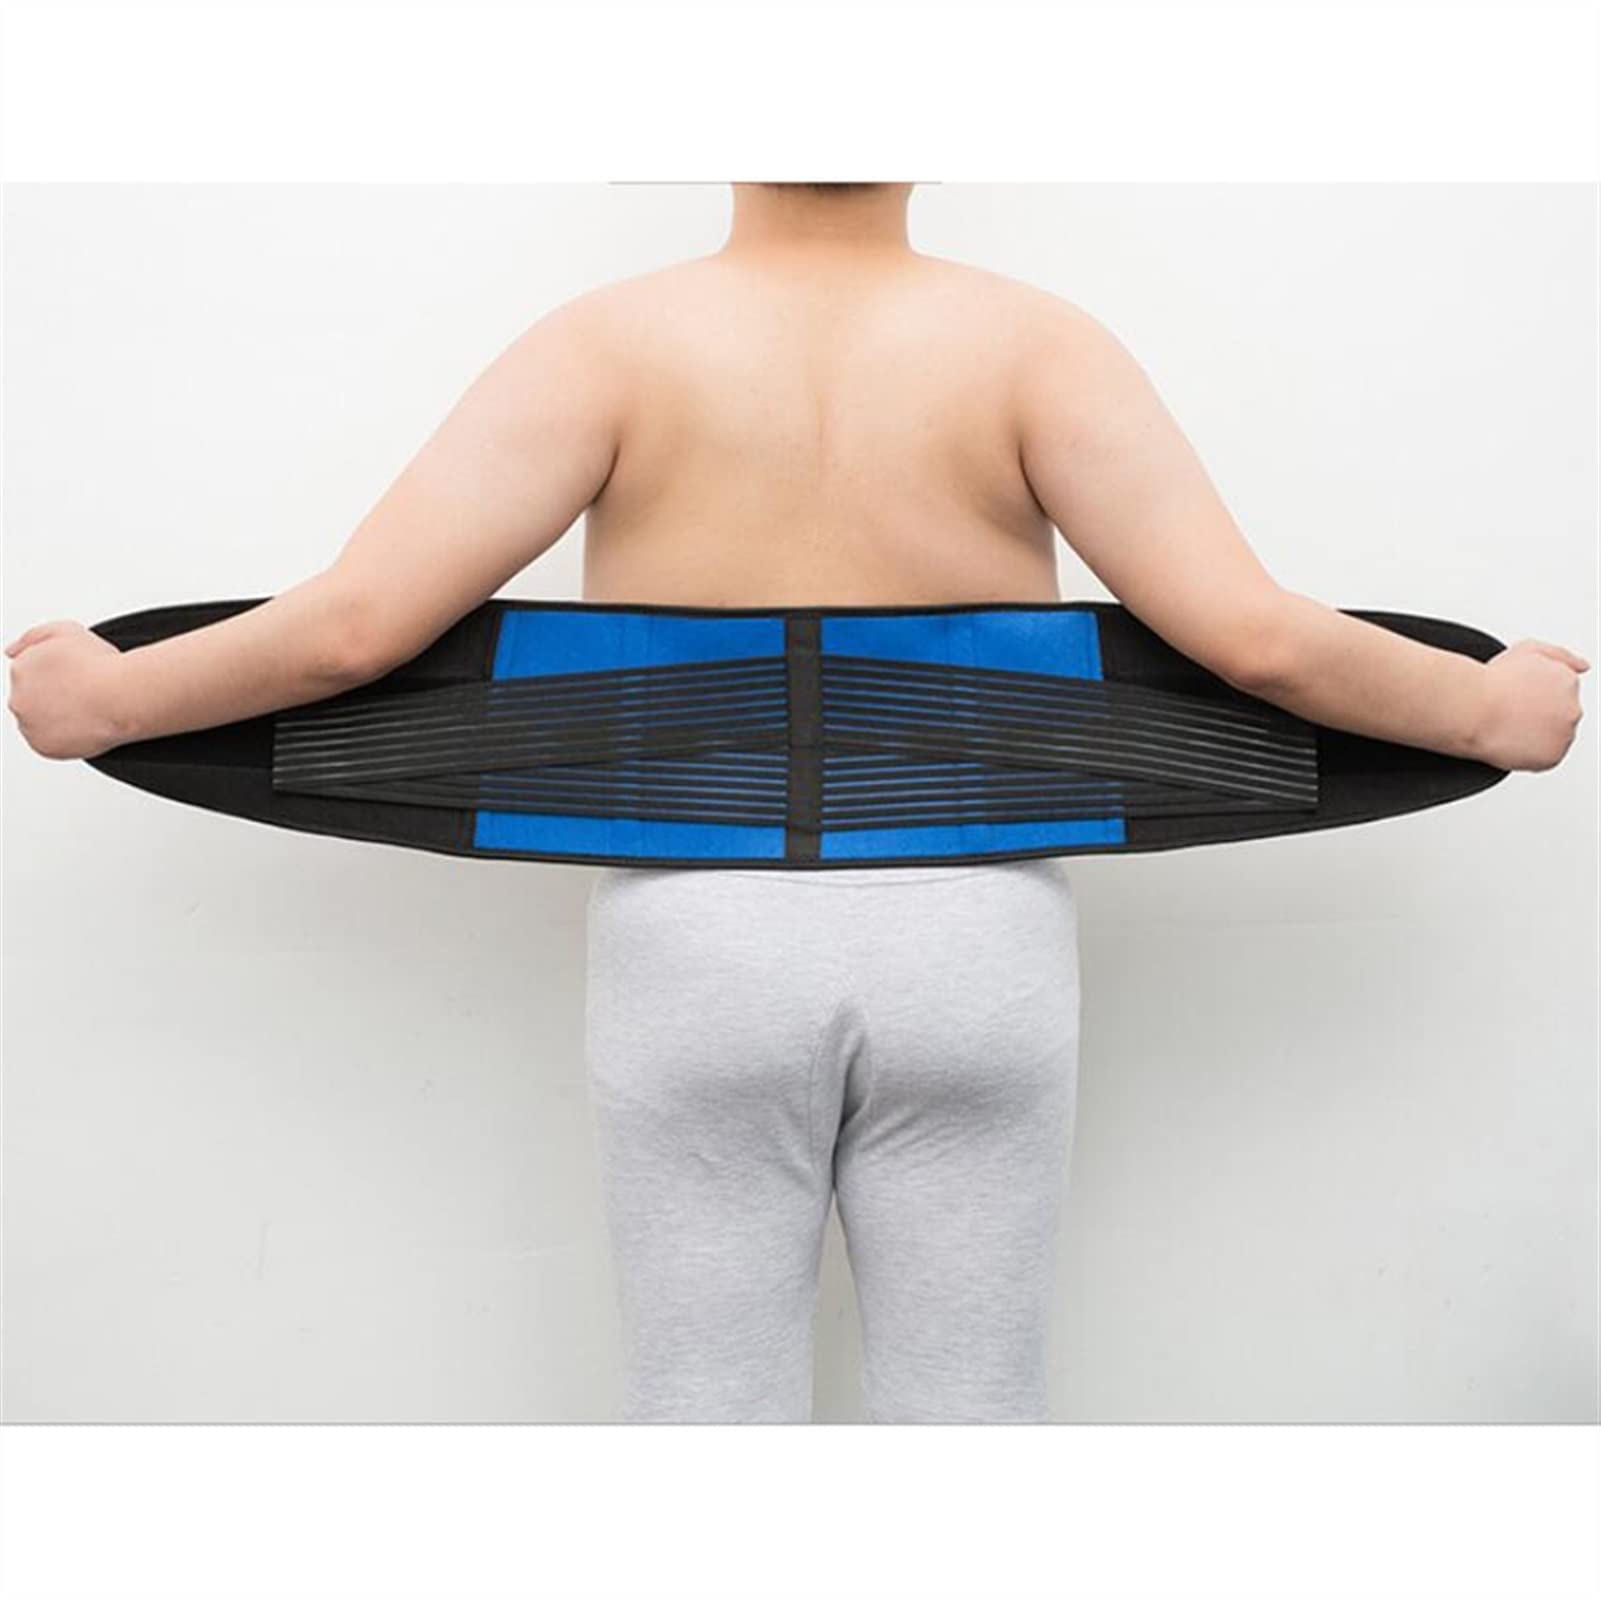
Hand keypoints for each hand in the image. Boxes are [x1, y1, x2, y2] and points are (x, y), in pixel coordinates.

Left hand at [5, 620, 132, 759]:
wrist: (122, 697)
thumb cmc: (101, 667)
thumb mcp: (65, 630)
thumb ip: (31, 637)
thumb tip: (10, 651)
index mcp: (20, 669)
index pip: (29, 675)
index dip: (55, 676)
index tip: (75, 677)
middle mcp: (18, 698)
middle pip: (31, 700)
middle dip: (52, 698)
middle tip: (81, 694)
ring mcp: (29, 724)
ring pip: (38, 722)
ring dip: (55, 718)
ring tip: (85, 709)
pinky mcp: (43, 746)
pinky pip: (48, 743)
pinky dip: (63, 738)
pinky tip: (83, 724)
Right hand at [1472, 639, 1588, 770]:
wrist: (1472, 709)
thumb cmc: (1492, 682)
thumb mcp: (1528, 649)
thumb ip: (1561, 655)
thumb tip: (1583, 667)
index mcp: (1569, 682)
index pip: (1560, 695)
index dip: (1535, 697)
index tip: (1516, 698)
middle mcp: (1572, 708)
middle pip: (1559, 717)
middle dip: (1538, 717)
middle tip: (1509, 713)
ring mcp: (1564, 734)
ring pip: (1553, 738)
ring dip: (1535, 735)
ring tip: (1507, 726)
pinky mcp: (1552, 756)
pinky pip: (1545, 759)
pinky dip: (1529, 754)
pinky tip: (1510, 741)